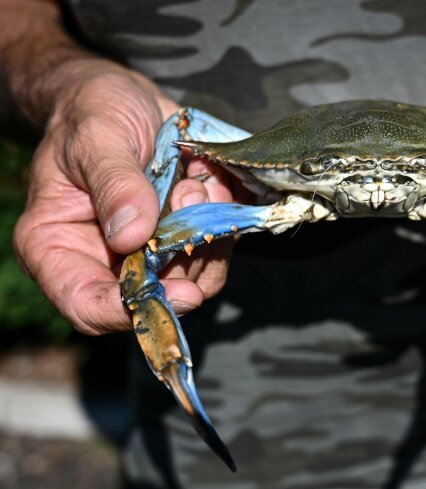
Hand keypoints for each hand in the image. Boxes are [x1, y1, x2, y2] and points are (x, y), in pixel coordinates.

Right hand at [13, 61, 233, 334]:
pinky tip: (209, 180)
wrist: (123, 95)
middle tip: (190, 197)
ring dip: (208, 232)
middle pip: (152, 298)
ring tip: (193, 180)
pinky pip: (216, 249)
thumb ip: (114, 184)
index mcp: (57, 245)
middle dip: (185, 257)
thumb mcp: (96, 136)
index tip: (181, 293)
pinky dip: (224, 219)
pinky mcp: (183, 237)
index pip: (87, 305)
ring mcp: (148, 252)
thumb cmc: (91, 111)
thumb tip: (131, 236)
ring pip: (194, 276)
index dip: (132, 310)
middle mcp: (103, 259)